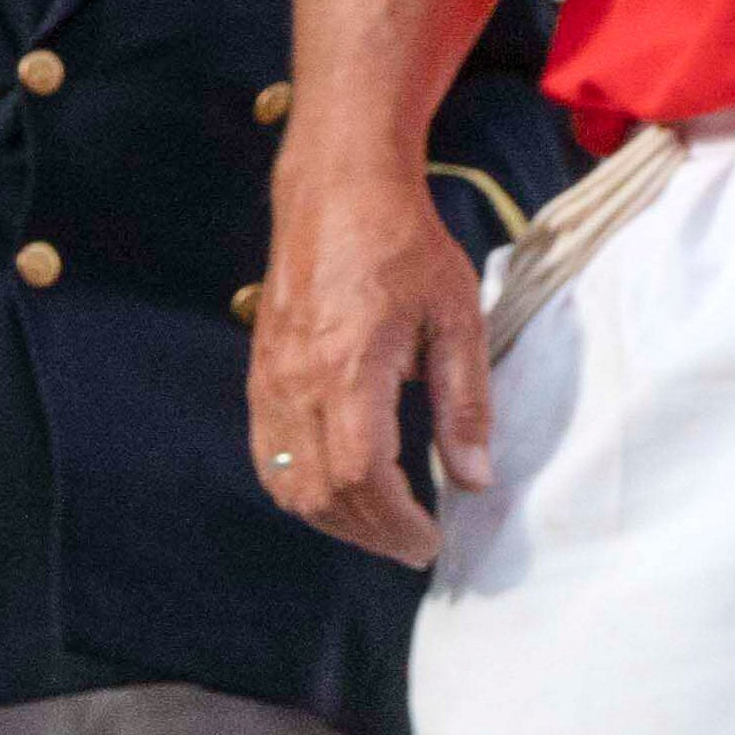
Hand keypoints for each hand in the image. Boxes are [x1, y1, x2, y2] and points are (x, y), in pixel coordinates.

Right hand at [249, 159, 490, 570]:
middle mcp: (298, 381)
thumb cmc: (404, 244)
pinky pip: (269, 454)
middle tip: (412, 545)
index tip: (432, 542)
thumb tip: (473, 478)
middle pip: (320, 493)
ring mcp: (271, 379)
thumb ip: (465, 404)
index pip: (362, 477)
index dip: (396, 524)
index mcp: (349, 367)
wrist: (337, 189)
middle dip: (369, 534)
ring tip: (380, 525)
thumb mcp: (457, 317)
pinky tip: (338, 490)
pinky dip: (301, 489)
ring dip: (334, 519)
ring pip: (287, 483)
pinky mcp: (261, 373)